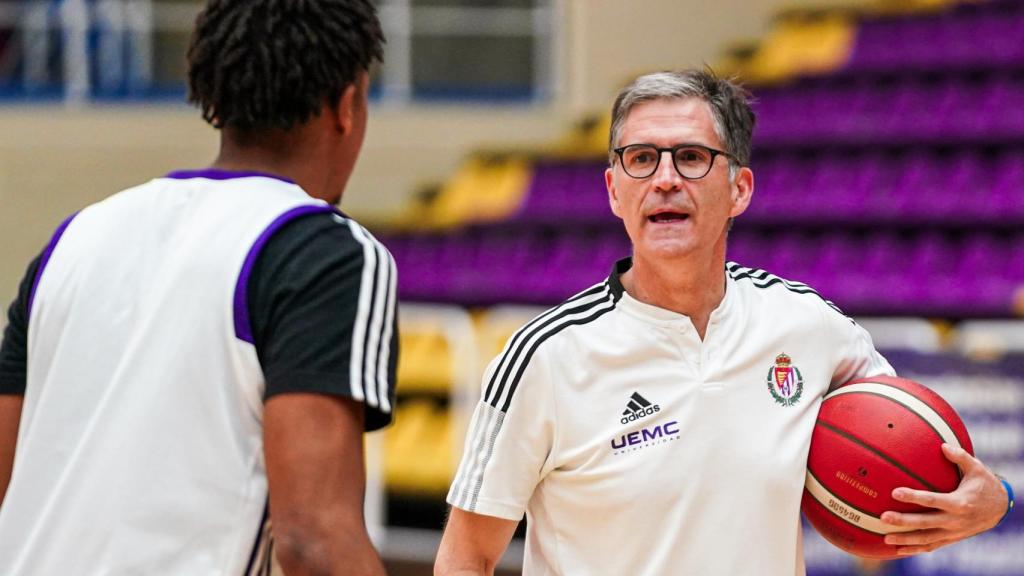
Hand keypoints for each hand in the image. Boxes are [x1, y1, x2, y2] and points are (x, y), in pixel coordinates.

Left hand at [881, 443, 1008, 555]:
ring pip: (927, 539)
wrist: (1000, 509)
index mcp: (960, 503)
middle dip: (904, 521)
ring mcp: (953, 532)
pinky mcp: (952, 538)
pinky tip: (898, 550)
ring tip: (886, 538)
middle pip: (925, 522)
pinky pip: (932, 546)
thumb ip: (960, 456)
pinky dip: (915, 549)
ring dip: (906, 540)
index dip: (914, 497)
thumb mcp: (977, 469)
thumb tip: (943, 445)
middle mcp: (955, 520)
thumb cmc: (985, 485)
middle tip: (883, 517)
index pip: (933, 500)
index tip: (895, 492)